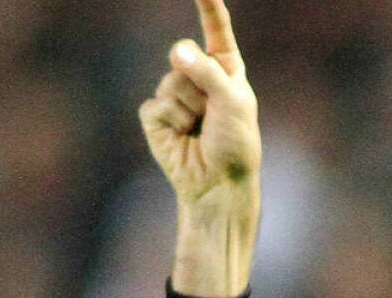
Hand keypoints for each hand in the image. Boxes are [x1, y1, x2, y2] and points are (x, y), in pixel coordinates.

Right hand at [139, 0, 259, 296]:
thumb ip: (207, 72)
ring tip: (200, 130)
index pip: (216, 31)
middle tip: (212, 114)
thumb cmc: (235, 144)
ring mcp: (175, 95)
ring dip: (188, 107)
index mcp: (226, 70)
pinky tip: (183, 139)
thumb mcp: (232, 102)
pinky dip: (171, 122)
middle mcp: (199, 78)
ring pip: (170, 81)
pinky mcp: (156, 116)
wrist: (218, 185)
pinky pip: (156, 105)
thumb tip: (176, 51)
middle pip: (183, 55)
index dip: (209, 7)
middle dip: (197, 81)